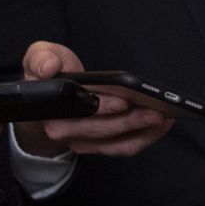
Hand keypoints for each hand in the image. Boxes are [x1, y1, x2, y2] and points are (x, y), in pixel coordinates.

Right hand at [10, 45, 173, 160]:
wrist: (49, 101)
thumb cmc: (51, 76)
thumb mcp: (39, 58)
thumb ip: (41, 58)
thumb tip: (48, 67)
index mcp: (50, 109)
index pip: (78, 112)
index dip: (102, 107)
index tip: (124, 100)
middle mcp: (64, 130)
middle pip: (102, 130)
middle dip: (131, 121)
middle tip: (156, 110)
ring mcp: (83, 141)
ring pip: (116, 144)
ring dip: (143, 132)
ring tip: (165, 117)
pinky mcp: (100, 146)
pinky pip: (125, 147)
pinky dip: (147, 137)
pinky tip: (164, 123)